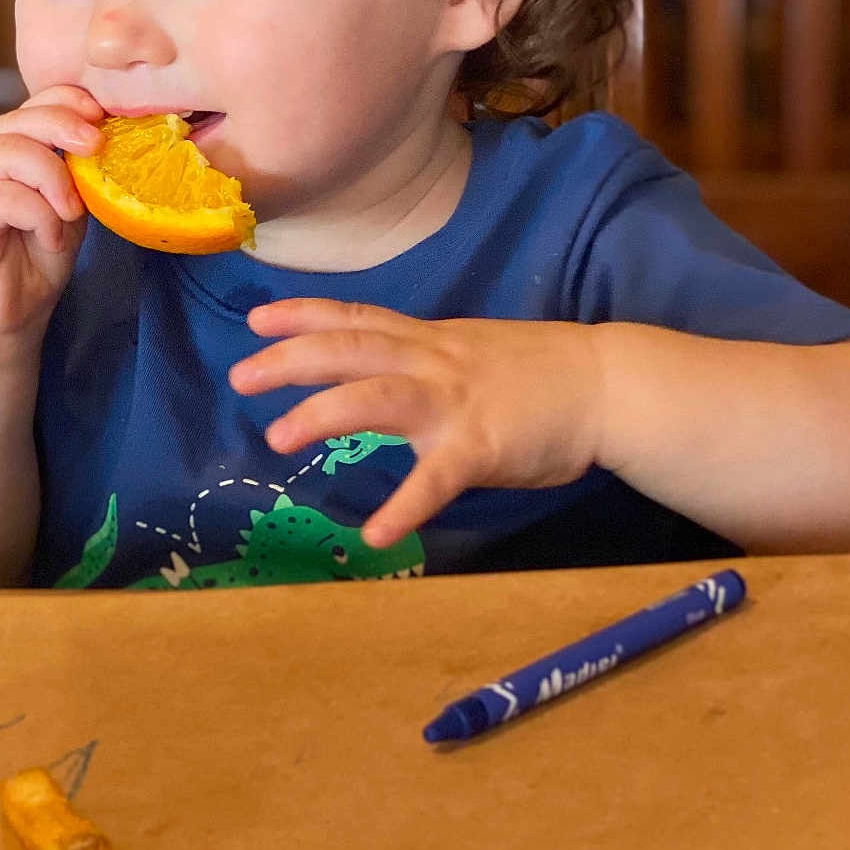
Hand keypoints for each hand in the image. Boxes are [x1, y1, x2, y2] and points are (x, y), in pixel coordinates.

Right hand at [0, 84, 103, 339]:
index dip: (66, 101)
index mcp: (1, 150)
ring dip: (54, 179)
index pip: (32, 105)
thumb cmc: (34, 265)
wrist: (4, 321)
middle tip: (97, 147)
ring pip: (12, 150)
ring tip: (70, 214)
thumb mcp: (66, 209)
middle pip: (20, 119)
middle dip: (64, 127)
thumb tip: (100, 135)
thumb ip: (74, 172)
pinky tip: (48, 238)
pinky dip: (39, 215)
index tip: (101, 117)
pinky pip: (5, 194)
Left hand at [228, 299, 604, 546]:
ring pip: (376, 395)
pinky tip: (373, 534)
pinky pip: (435, 478)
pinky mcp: (482, 445)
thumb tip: (380, 370)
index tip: (256, 318)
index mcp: (428, 341)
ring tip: (277, 438)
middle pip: (349, 349)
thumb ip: (424, 360)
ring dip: (322, 414)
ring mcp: (455, 401)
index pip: (355, 318)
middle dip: (290, 361)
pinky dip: (403, 506)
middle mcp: (432, 361)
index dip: (303, 315)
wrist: (610, 385)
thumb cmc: (542, 374)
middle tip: (239, 376)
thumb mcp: (471, 350)